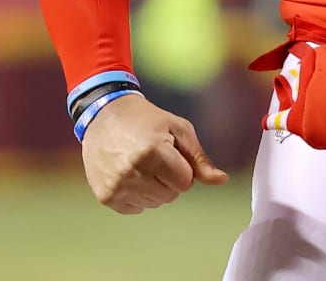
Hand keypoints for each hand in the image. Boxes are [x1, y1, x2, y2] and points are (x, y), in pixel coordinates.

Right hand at [80, 93, 228, 212]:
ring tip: (140, 164)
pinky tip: (128, 174)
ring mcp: (116, 187)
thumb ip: (200, 159)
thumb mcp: (178, 130)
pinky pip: (136, 208)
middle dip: (169, 179)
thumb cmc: (146, 120)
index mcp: (152, 152)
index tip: (170, 153)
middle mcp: (131, 172)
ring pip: (154, 203)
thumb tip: (222, 180)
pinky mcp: (106, 197)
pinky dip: (137, 194)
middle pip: (171, 196)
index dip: (183, 168)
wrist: (104, 117)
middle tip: (155, 157)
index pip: (186, 182)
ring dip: (154, 188)